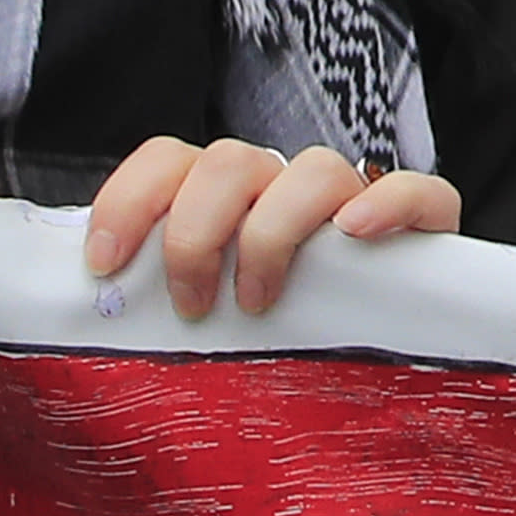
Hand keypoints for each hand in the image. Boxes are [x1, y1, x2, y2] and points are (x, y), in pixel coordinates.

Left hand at [83, 138, 461, 320]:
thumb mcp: (201, 315)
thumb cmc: (273, 342)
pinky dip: (386, 203)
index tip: (104, 263)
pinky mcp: (422, 223)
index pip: (168, 159)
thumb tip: (94, 309)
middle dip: (195, 233)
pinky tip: (357, 233)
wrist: (384, 355)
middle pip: (227, 162)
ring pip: (312, 170)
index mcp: (223, 195)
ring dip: (272, 233)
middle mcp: (282, 185)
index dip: (128, 200)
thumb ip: (154, 298)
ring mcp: (352, 200)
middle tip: (190, 306)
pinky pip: (415, 189)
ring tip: (257, 300)